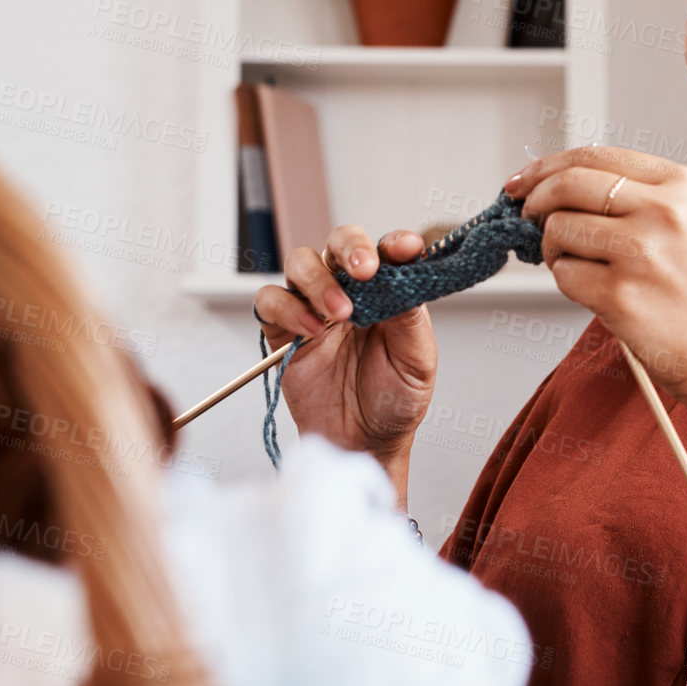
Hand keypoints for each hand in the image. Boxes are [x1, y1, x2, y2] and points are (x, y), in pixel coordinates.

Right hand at [253, 226, 436, 467]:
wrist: (363, 441)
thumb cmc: (394, 399)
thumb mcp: (416, 360)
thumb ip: (409, 315)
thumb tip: (403, 274)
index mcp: (387, 291)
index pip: (388, 252)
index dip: (395, 244)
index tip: (406, 249)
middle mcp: (350, 292)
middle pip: (338, 244)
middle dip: (350, 248)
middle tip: (363, 269)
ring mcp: (314, 307)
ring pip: (301, 263)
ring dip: (318, 280)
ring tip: (339, 312)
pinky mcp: (284, 330)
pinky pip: (270, 301)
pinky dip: (287, 307)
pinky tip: (311, 329)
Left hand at [506, 146, 686, 427]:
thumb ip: (635, 197)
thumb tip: (557, 185)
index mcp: (681, 185)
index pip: (593, 156)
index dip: (546, 167)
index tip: (523, 181)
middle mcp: (664, 211)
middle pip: (567, 184)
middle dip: (535, 202)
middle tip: (527, 219)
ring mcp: (642, 253)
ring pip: (558, 229)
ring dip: (555, 250)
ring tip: (584, 268)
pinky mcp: (621, 296)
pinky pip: (563, 275)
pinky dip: (567, 284)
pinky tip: (597, 295)